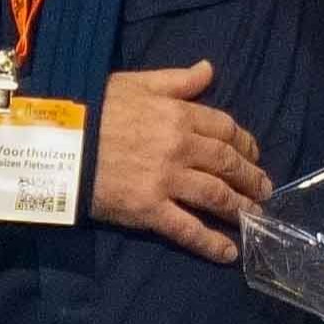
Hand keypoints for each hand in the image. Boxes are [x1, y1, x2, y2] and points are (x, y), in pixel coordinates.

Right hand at [88, 57, 265, 254]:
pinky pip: (188, 229)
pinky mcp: (150, 209)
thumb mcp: (136, 83)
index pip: (225, 129)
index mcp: (179, 115)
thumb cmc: (93, 108)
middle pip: (227, 164)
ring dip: (241, 209)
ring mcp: (167, 181)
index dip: (245, 144)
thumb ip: (176, 80)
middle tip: (264, 191)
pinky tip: (229, 253)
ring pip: (216, 196)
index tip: (253, 155)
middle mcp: (180, 147)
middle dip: (251, 178)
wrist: (59, 141)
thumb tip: (209, 70)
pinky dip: (211, 243)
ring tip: (255, 218)